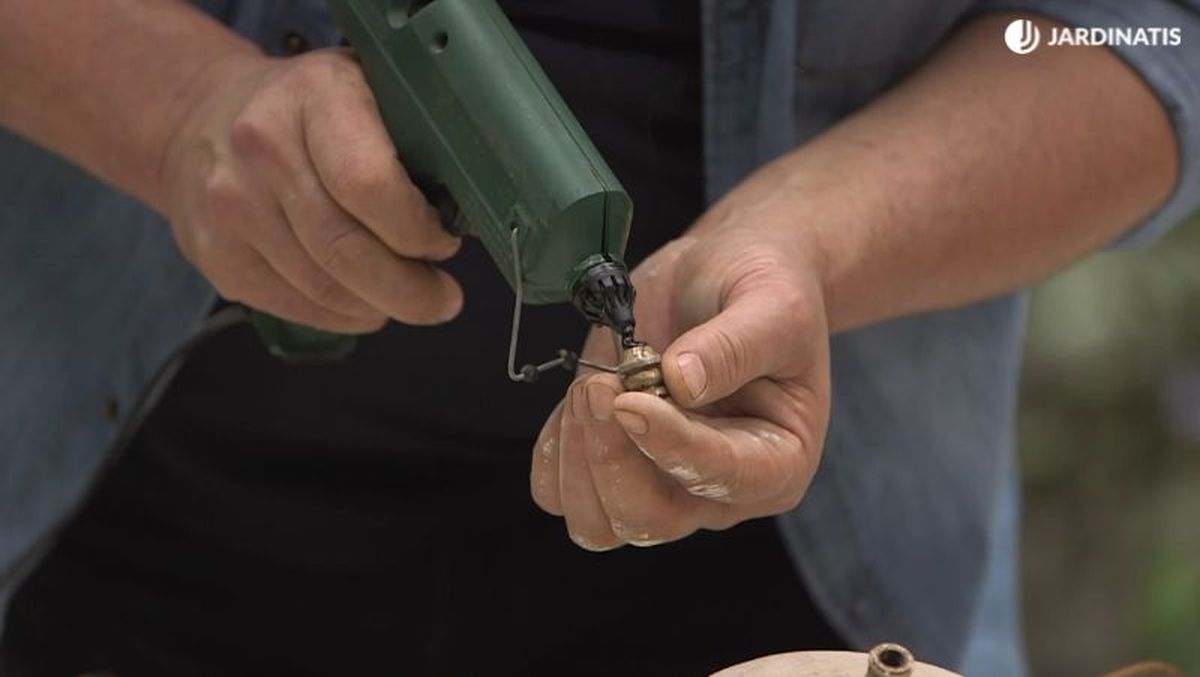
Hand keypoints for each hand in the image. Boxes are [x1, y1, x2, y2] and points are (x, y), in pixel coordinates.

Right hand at [159, 49, 461, 331]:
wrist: (198, 116)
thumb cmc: (308, 108)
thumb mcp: (365, 86)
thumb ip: (413, 135)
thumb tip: (471, 210)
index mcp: (314, 96)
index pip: (369, 185)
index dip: (417, 232)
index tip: (445, 243)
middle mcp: (261, 148)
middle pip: (346, 252)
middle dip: (411, 291)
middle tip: (443, 300)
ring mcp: (229, 206)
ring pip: (323, 290)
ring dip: (380, 306)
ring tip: (408, 297)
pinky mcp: (216, 255)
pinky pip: (294, 306)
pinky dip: (342, 316)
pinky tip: (363, 302)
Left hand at [531, 203, 831, 549]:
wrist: (723, 273)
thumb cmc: (765, 289)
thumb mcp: (772, 303)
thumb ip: (734, 346)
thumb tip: (681, 383)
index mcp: (777, 462)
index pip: (722, 479)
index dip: (671, 446)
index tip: (631, 401)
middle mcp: (718, 491)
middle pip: (651, 521)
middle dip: (613, 460)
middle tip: (601, 387)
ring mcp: (660, 484)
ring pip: (598, 523)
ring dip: (577, 458)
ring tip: (591, 386)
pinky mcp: (610, 463)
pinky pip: (560, 493)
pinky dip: (556, 452)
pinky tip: (577, 400)